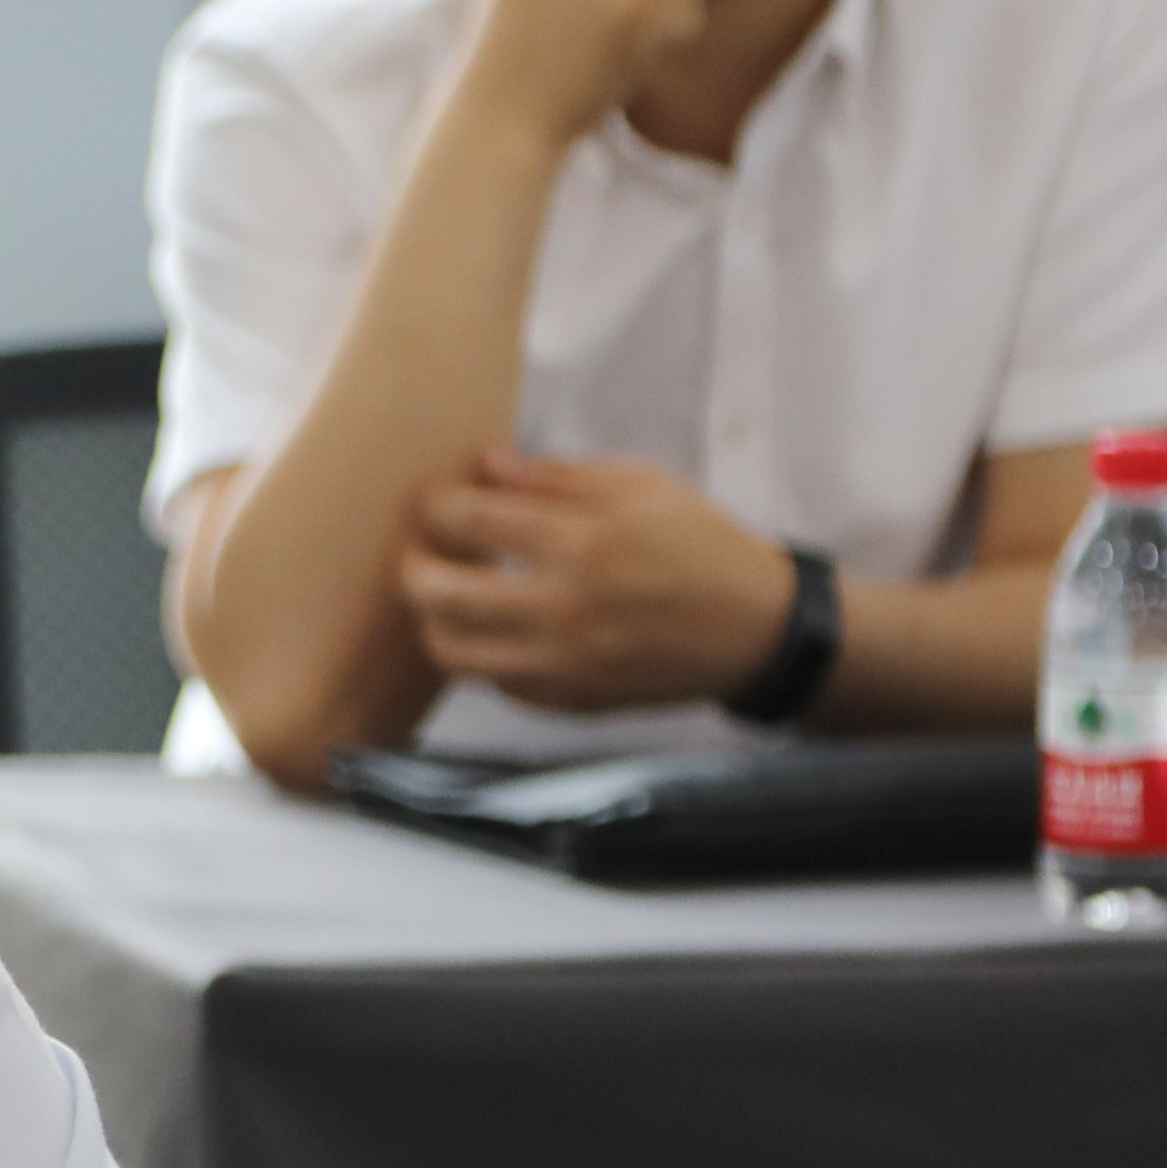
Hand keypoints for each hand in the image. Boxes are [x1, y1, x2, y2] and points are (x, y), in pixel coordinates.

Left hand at [395, 451, 803, 713]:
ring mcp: (566, 666)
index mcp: (584, 544)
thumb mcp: (640, 486)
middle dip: (413, 568)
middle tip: (417, 552)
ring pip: (454, 655)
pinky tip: (489, 628)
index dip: (437, 507)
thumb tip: (483, 466)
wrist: (753, 628)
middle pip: (442, 595)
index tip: (434, 501)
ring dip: (432, 621)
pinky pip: (495, 684)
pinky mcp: (572, 701)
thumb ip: (554, 476)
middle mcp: (567, 611)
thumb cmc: (698, 544)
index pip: (472, 522)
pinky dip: (479, 655)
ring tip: (441, 595)